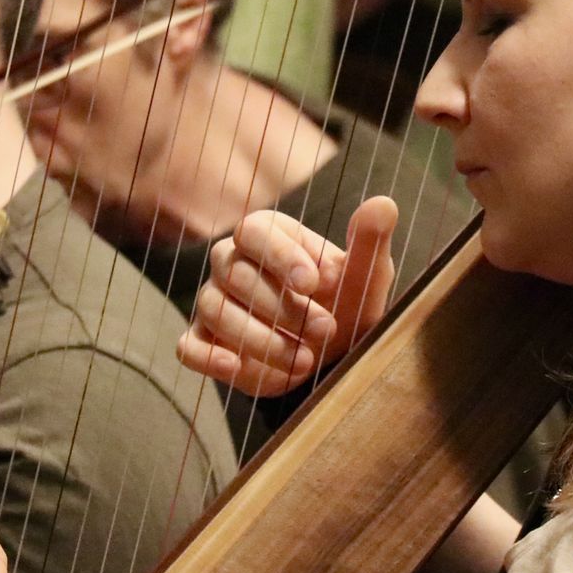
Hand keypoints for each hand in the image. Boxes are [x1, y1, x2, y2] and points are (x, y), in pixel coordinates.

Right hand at [177, 195, 397, 395]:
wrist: (331, 354)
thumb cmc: (346, 304)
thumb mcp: (364, 276)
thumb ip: (369, 241)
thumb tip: (383, 205)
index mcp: (268, 235)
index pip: (256, 231)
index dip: (281, 256)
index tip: (314, 283)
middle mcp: (232, 262)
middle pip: (236, 274)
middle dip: (283, 307)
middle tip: (325, 329)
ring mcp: (214, 302)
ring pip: (216, 310)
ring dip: (261, 339)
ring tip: (304, 358)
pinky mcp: (205, 343)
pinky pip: (189, 347)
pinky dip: (209, 358)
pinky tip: (237, 367)